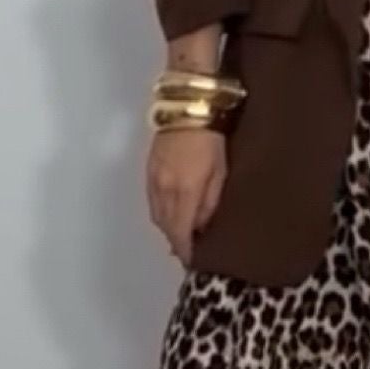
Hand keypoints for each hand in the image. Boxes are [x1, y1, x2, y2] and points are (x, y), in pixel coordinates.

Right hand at [146, 128, 226, 265]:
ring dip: (167, 227)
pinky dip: (161, 212)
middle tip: (188, 250)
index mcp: (183, 192)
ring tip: (180, 234)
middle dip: (175, 241)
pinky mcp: (149, 168)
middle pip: (165, 226)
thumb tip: (202, 226)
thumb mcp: (220, 172)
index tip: (193, 262)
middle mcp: (163, 189)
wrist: (187, 106)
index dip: (186, 250)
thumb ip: (210, 202)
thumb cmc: (211, 137)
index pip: (180, 232)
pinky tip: (170, 211)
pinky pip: (152, 200)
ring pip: (157, 214)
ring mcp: (153, 178)